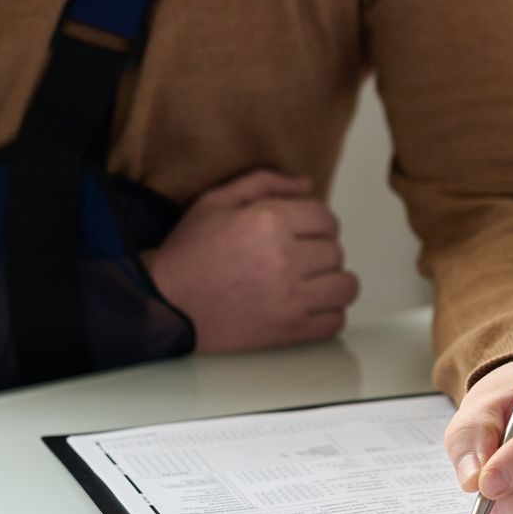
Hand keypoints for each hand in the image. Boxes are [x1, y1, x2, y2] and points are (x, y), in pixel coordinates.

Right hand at [144, 170, 359, 351]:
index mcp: (270, 221)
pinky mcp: (290, 329)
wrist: (166, 303)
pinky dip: (329, 314)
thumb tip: (307, 184)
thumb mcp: (216, 201)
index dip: (317, 222)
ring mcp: (291, 298)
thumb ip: (264, 183)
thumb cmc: (188, 253)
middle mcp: (286, 258)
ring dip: (332, 282)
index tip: (303, 232)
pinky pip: (335, 321)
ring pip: (346, 286)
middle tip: (298, 257)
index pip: (326, 217)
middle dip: (321, 251)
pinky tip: (309, 306)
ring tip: (311, 282)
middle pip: (336, 251)